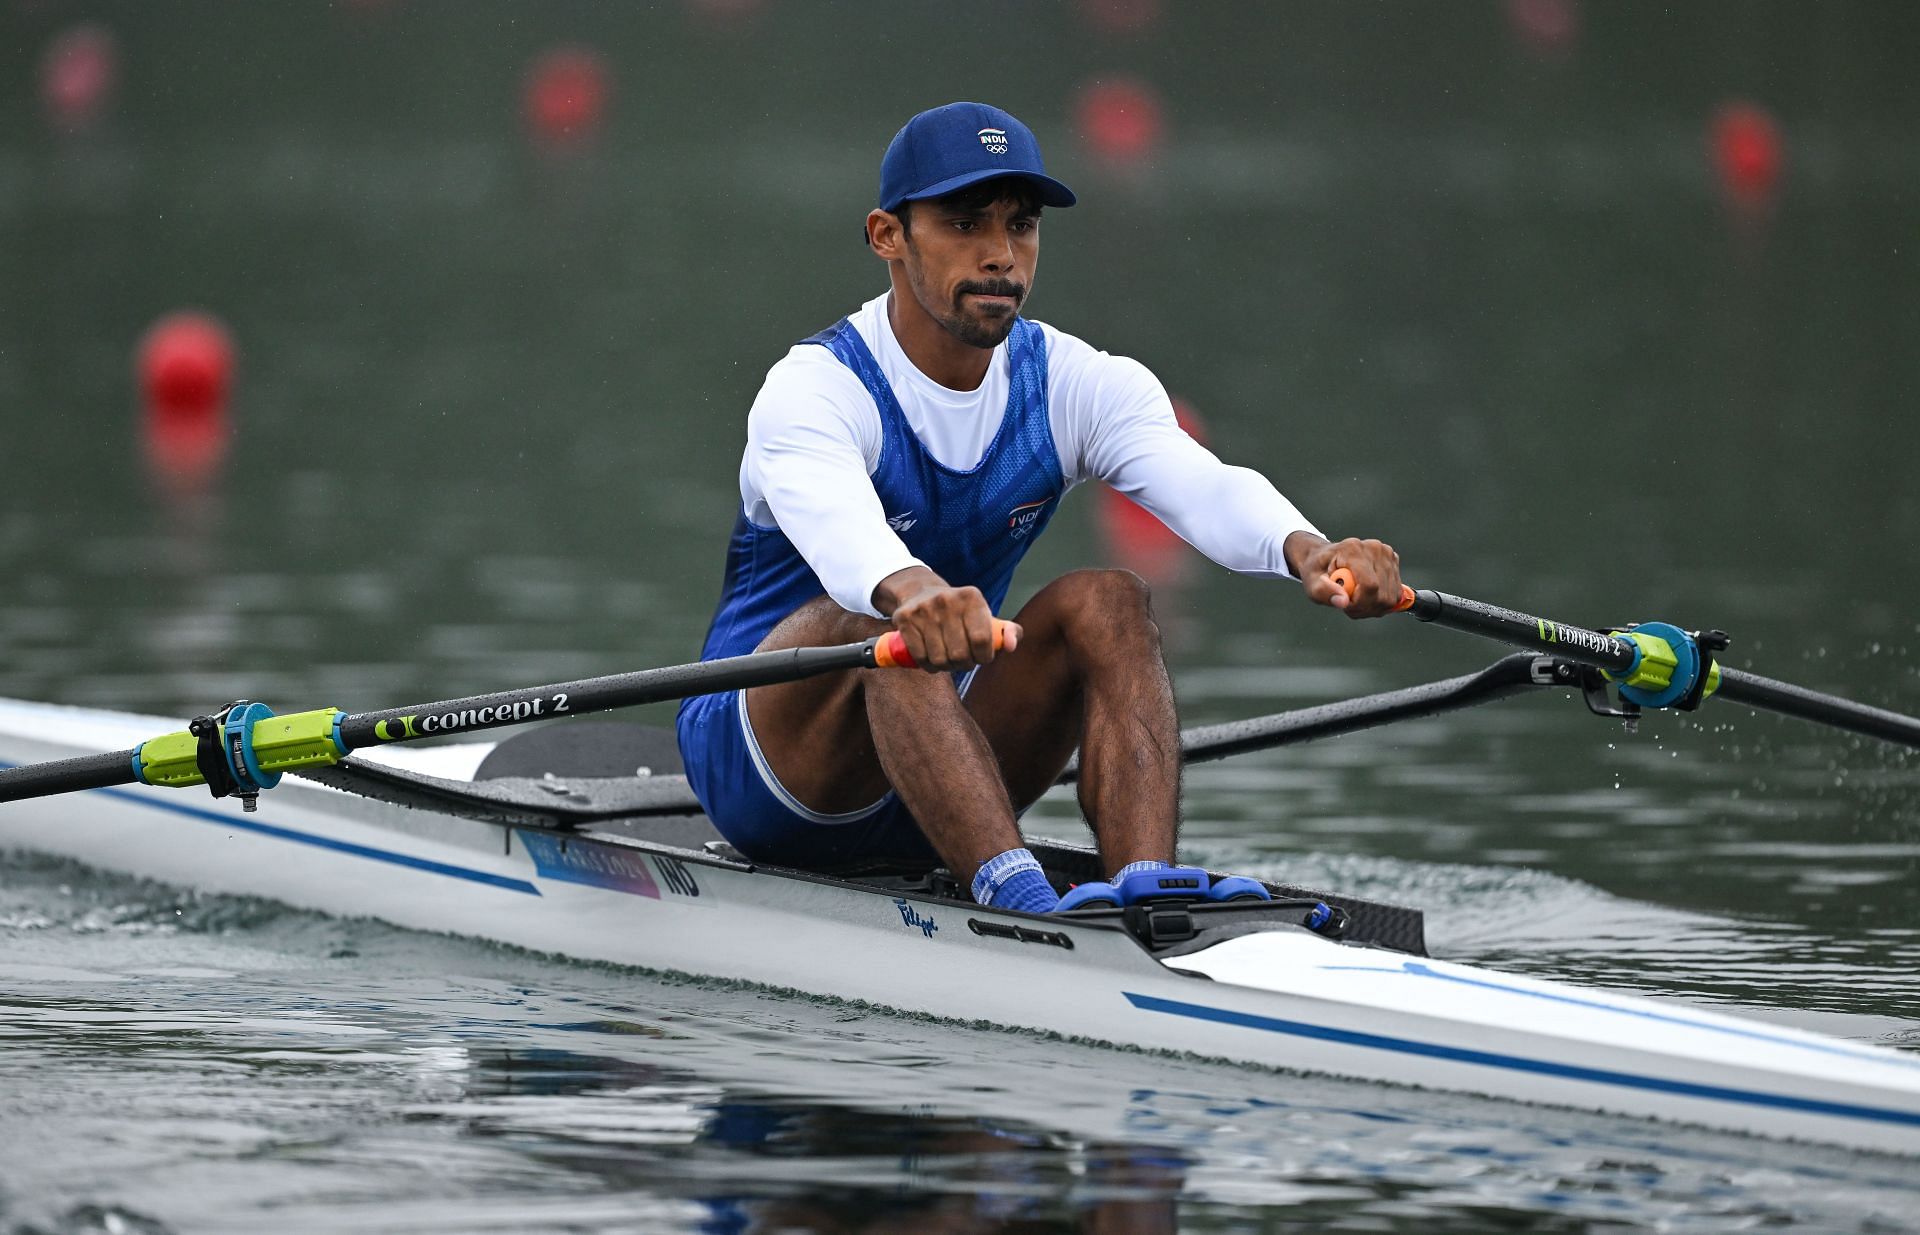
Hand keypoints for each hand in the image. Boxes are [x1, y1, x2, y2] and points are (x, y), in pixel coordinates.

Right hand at [873, 566, 1021, 670]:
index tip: (981, 658)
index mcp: (972, 597)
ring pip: (939, 659)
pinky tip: (932, 661)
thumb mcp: (983, 614)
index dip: (984, 657)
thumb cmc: (960, 611)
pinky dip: (928, 666)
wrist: (920, 592)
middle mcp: (947, 600)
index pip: (982, 639)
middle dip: (964, 664)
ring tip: (948, 660)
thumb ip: (1006, 631)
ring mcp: (924, 609)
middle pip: (960, 654)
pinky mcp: (904, 619)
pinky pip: (920, 657)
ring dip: (946, 667)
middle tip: (963, 661)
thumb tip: (1012, 646)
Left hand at [1286, 533, 1403, 618]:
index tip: (1347, 605)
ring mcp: (1386, 553)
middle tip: (1348, 604)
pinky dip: (1380, 602)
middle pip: (1383, 594)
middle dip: (1365, 607)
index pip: (1370, 585)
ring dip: (1373, 607)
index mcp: (1352, 549)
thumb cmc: (1318, 570)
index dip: (1360, 603)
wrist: (1326, 557)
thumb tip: (1343, 601)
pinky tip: (1366, 596)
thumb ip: (1324, 592)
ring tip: (1355, 599)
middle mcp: (1374, 548)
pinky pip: (1395, 594)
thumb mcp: (1312, 583)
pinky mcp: (1394, 561)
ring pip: (1391, 597)